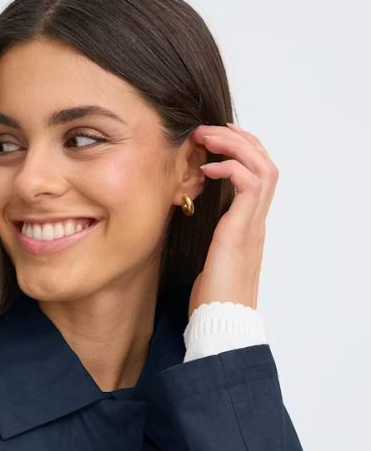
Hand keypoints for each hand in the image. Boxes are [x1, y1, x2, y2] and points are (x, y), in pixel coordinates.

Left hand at [187, 123, 278, 318]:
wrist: (221, 321)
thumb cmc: (211, 298)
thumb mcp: (207, 258)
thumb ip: (207, 236)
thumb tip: (186, 222)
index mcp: (248, 226)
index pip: (256, 175)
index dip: (239, 152)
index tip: (213, 141)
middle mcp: (255, 221)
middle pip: (265, 162)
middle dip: (239, 139)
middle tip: (209, 129)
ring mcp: (252, 224)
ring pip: (263, 166)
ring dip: (236, 144)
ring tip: (208, 138)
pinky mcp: (242, 229)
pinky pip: (250, 183)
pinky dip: (231, 166)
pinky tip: (208, 168)